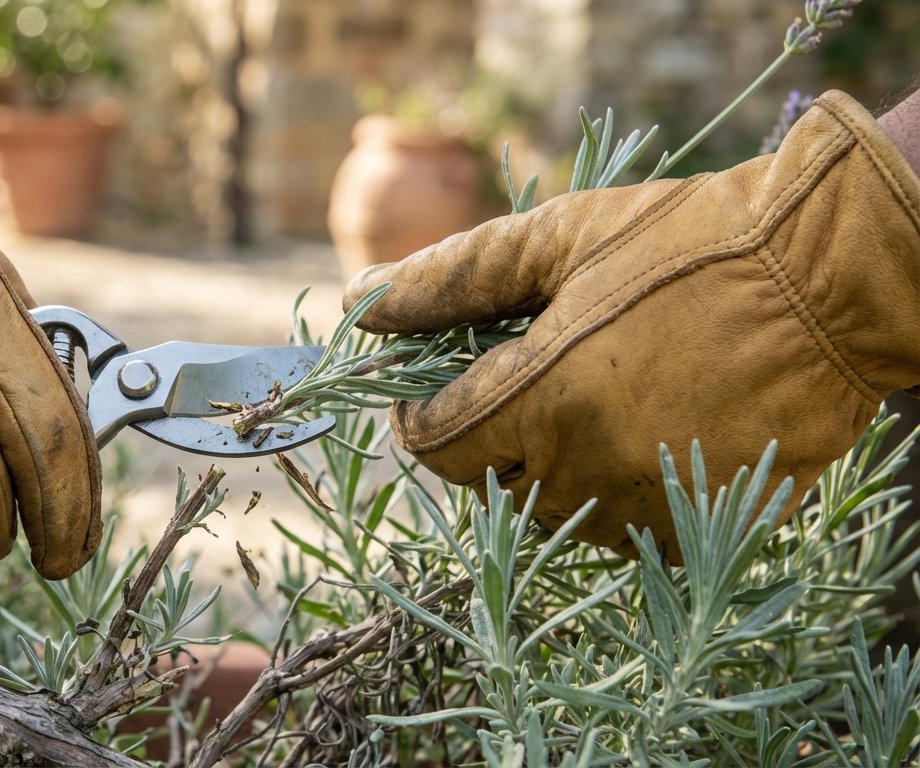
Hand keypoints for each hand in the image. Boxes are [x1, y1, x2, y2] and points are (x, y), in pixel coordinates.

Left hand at [344, 90, 919, 561]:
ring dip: (549, 471)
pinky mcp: (703, 521)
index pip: (434, 444)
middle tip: (510, 388)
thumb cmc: (691, 241)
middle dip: (482, 441)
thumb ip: (451, 277)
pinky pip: (626, 535)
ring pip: (556, 516)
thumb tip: (360, 302)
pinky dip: (613, 498)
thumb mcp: (560, 238)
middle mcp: (591, 465)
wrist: (832, 275)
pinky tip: (635, 439)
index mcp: (545, 395)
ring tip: (581, 407)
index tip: (424, 389)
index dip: (414, 416)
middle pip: (489, 486)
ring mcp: (651, 503)